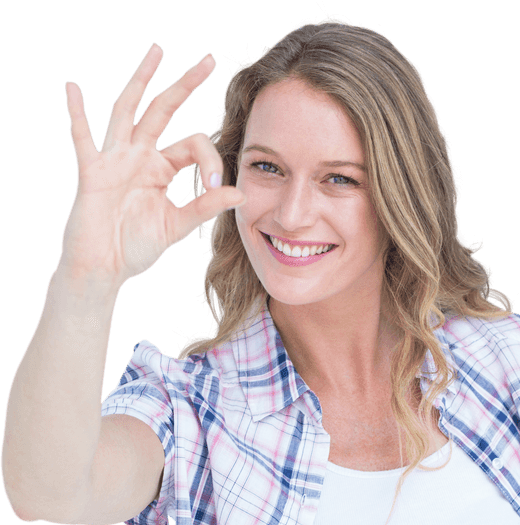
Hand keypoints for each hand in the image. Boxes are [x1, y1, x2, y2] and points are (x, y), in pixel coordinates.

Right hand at [59, 42, 245, 285]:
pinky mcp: (92, 173)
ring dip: (140, 80)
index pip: (191, 145)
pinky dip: (76, 115)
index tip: (215, 185)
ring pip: (127, 110)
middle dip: (184, 85)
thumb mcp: (176, 227)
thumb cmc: (134, 248)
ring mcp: (114, 160)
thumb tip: (240, 194)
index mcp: (160, 168)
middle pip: (162, 110)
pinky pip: (82, 139)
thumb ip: (205, 207)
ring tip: (156, 53)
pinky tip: (72, 89)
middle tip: (207, 60)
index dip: (208, 160)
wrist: (103, 269)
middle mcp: (138, 156)